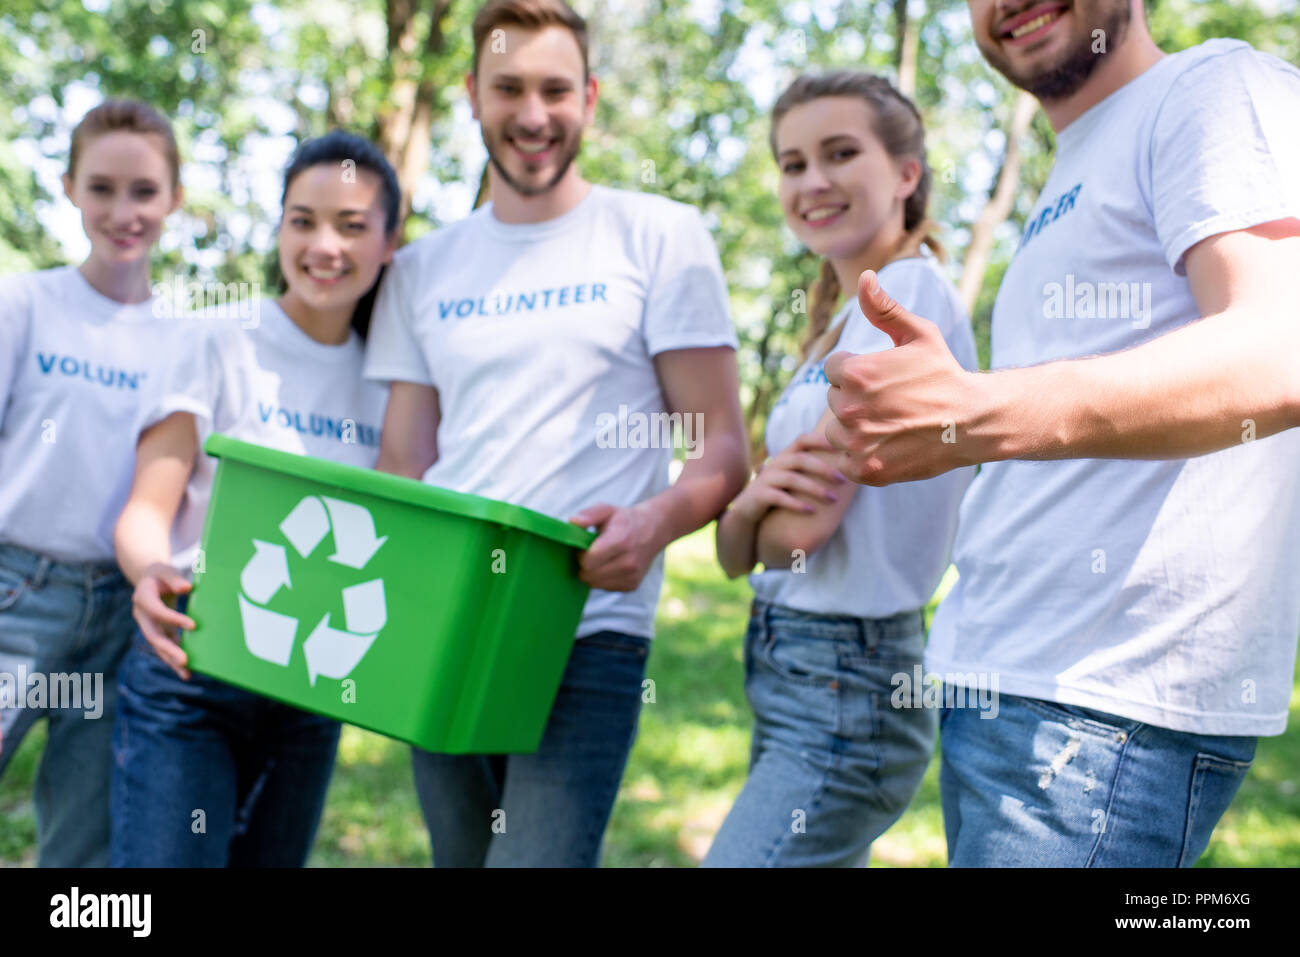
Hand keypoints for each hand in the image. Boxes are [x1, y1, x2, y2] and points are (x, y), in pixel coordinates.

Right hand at [132, 562, 195, 679]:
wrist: (149, 580)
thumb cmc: (160, 575)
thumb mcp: (165, 570)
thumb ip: (174, 579)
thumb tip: (186, 588)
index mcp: (142, 598)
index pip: (157, 612)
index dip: (173, 619)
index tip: (192, 626)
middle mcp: (142, 615)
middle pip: (153, 636)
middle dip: (168, 649)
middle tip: (184, 660)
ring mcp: (148, 626)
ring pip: (158, 646)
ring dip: (171, 660)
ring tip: (187, 674)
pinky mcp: (158, 632)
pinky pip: (164, 647)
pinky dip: (174, 659)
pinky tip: (187, 671)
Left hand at [568, 503, 662, 591]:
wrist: (653, 531)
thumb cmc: (624, 520)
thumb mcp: (607, 510)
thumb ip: (589, 515)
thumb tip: (573, 522)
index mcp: (621, 540)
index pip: (589, 560)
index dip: (581, 554)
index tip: (585, 546)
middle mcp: (629, 562)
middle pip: (589, 575)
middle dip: (584, 564)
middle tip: (591, 552)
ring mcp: (632, 576)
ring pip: (594, 584)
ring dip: (592, 573)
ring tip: (601, 558)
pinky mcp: (632, 586)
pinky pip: (605, 588)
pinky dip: (602, 579)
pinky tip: (610, 565)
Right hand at [730, 431, 847, 522]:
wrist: (747, 511)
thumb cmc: (777, 493)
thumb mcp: (791, 478)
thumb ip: (808, 469)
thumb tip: (844, 468)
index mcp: (785, 456)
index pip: (803, 440)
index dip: (822, 440)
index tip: (842, 448)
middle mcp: (775, 464)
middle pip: (801, 459)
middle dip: (824, 469)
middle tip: (843, 480)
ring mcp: (766, 479)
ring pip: (792, 479)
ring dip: (815, 489)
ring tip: (833, 499)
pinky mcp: (759, 495)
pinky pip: (779, 498)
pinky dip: (797, 504)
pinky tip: (812, 511)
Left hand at [825, 269, 981, 484]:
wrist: (973, 421)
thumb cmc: (945, 374)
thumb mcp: (919, 334)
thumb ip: (884, 309)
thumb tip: (863, 277)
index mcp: (857, 372)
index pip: (833, 368)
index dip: (856, 370)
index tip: (882, 377)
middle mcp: (850, 408)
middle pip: (834, 399)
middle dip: (855, 398)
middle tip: (891, 401)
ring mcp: (856, 442)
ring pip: (835, 430)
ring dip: (853, 428)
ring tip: (889, 423)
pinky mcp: (864, 470)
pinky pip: (843, 460)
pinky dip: (859, 456)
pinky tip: (886, 444)